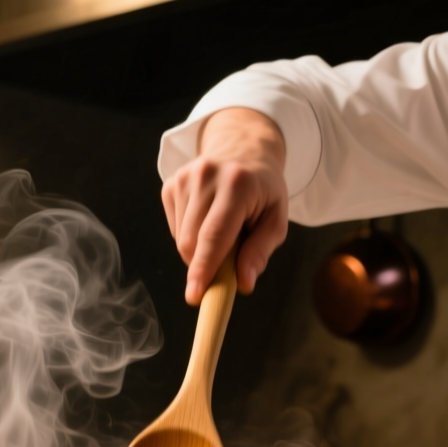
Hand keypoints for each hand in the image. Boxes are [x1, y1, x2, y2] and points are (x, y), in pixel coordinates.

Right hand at [161, 108, 290, 302]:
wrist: (243, 150)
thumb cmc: (264, 191)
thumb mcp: (277, 219)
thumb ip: (261, 251)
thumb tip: (243, 283)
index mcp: (237, 184)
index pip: (214, 235)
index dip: (203, 269)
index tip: (194, 296)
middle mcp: (206, 176)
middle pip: (192, 242)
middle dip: (206, 265)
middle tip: (229, 262)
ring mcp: (184, 178)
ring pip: (182, 239)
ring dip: (200, 250)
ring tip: (223, 231)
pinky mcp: (171, 184)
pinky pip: (176, 229)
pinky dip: (191, 236)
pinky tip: (207, 220)